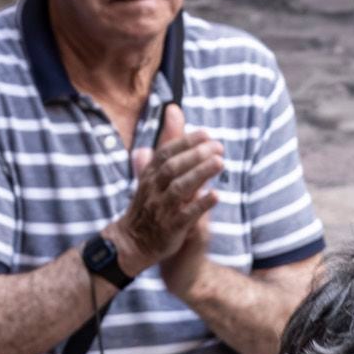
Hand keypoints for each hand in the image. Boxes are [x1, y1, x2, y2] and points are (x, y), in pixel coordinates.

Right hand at [107, 102, 225, 280]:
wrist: (132, 244)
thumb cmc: (148, 205)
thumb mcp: (152, 172)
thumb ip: (167, 141)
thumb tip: (174, 110)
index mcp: (149, 175)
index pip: (165, 153)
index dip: (185, 142)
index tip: (206, 133)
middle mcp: (153, 189)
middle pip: (173, 167)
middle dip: (196, 155)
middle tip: (219, 146)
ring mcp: (161, 209)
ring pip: (179, 188)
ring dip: (200, 174)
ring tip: (220, 163)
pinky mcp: (171, 228)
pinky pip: (186, 215)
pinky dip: (200, 204)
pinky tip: (216, 195)